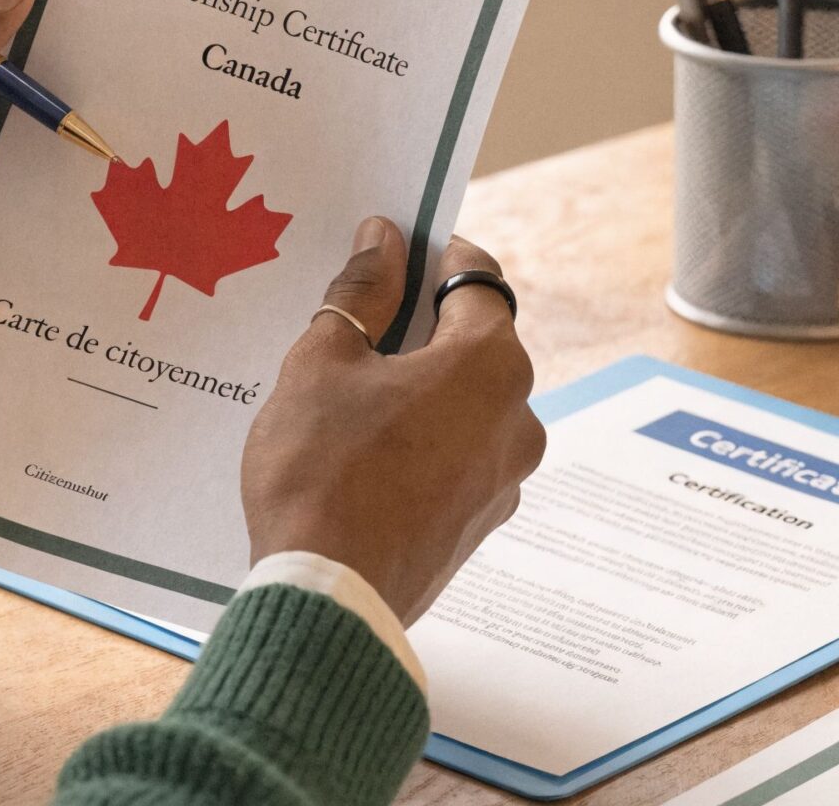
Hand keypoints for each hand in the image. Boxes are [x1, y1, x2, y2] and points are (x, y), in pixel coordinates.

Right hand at [241, 218, 544, 623]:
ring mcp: (506, 477)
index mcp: (490, 365)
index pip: (476, 276)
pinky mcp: (481, 522)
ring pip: (464, 404)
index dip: (428, 254)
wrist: (328, 597)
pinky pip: (456, 456)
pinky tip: (359, 454)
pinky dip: (419, 440)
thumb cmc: (321, 472)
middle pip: (473, 343)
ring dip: (416, 388)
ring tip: (343, 400)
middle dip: (416, 326)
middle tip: (348, 330)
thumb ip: (360, 294)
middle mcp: (518, 418)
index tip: (384, 254)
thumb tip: (382, 241)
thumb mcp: (322, 363)